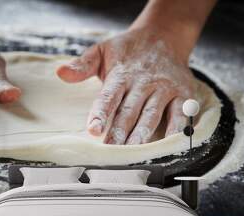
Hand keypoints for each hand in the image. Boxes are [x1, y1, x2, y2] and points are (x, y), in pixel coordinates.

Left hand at [57, 27, 195, 144]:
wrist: (164, 36)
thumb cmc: (129, 50)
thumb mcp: (102, 51)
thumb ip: (83, 65)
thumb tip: (61, 72)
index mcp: (121, 74)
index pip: (109, 97)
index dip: (100, 114)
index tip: (93, 130)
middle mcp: (143, 82)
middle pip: (129, 111)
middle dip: (119, 132)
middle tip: (111, 151)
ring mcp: (164, 88)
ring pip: (152, 114)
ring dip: (143, 134)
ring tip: (133, 151)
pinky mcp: (183, 93)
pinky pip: (181, 113)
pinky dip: (176, 129)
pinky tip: (169, 143)